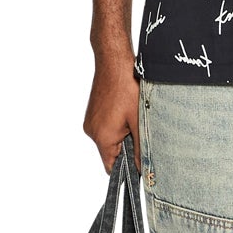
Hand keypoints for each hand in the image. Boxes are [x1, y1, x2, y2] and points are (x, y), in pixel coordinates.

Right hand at [85, 54, 140, 172]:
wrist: (114, 63)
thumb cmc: (127, 88)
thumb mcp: (138, 120)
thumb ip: (139, 148)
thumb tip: (142, 168)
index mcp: (103, 137)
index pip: (111, 167)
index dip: (125, 169)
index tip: (138, 165)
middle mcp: (92, 132)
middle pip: (110, 153)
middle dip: (126, 148)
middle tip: (140, 133)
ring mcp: (90, 122)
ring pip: (108, 139)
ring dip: (121, 135)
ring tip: (132, 118)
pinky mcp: (92, 113)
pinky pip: (104, 128)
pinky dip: (115, 125)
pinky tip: (125, 111)